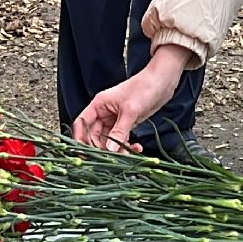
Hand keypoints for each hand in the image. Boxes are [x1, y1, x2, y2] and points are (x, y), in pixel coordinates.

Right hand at [71, 47, 189, 151]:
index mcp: (99, 104)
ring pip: (108, 140)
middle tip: (111, 159)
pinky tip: (136, 148)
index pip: (82, 123)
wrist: (162, 82)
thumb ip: (119, 132)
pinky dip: (126, 145)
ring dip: (116, 150)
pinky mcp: (126, 124)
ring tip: (127, 154)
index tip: (84, 152)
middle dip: (102, 148)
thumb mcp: (130, 110)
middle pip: (94, 135)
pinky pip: (120, 139)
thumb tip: (109, 151)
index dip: (80, 138)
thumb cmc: (144, 87)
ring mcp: (115, 119)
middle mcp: (104, 112)